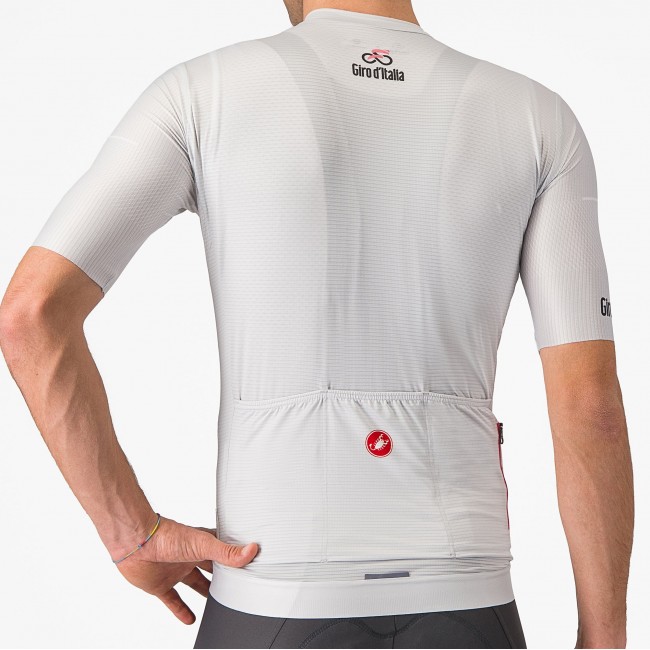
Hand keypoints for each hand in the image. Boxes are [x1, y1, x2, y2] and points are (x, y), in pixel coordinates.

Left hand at [113, 514, 257, 624]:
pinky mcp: (161, 585)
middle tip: (235, 585)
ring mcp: (175, 571)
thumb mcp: (203, 544)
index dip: (235, 557)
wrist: (136, 543)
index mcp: (202, 544)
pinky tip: (189, 618)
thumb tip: (251, 551)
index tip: (248, 563)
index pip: (223, 551)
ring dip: (204, 592)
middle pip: (210, 569)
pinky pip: (173, 600)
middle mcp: (190, 557)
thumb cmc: (167, 535)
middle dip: (222, 576)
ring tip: (216, 601)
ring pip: (194, 584)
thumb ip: (226, 552)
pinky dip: (181, 610)